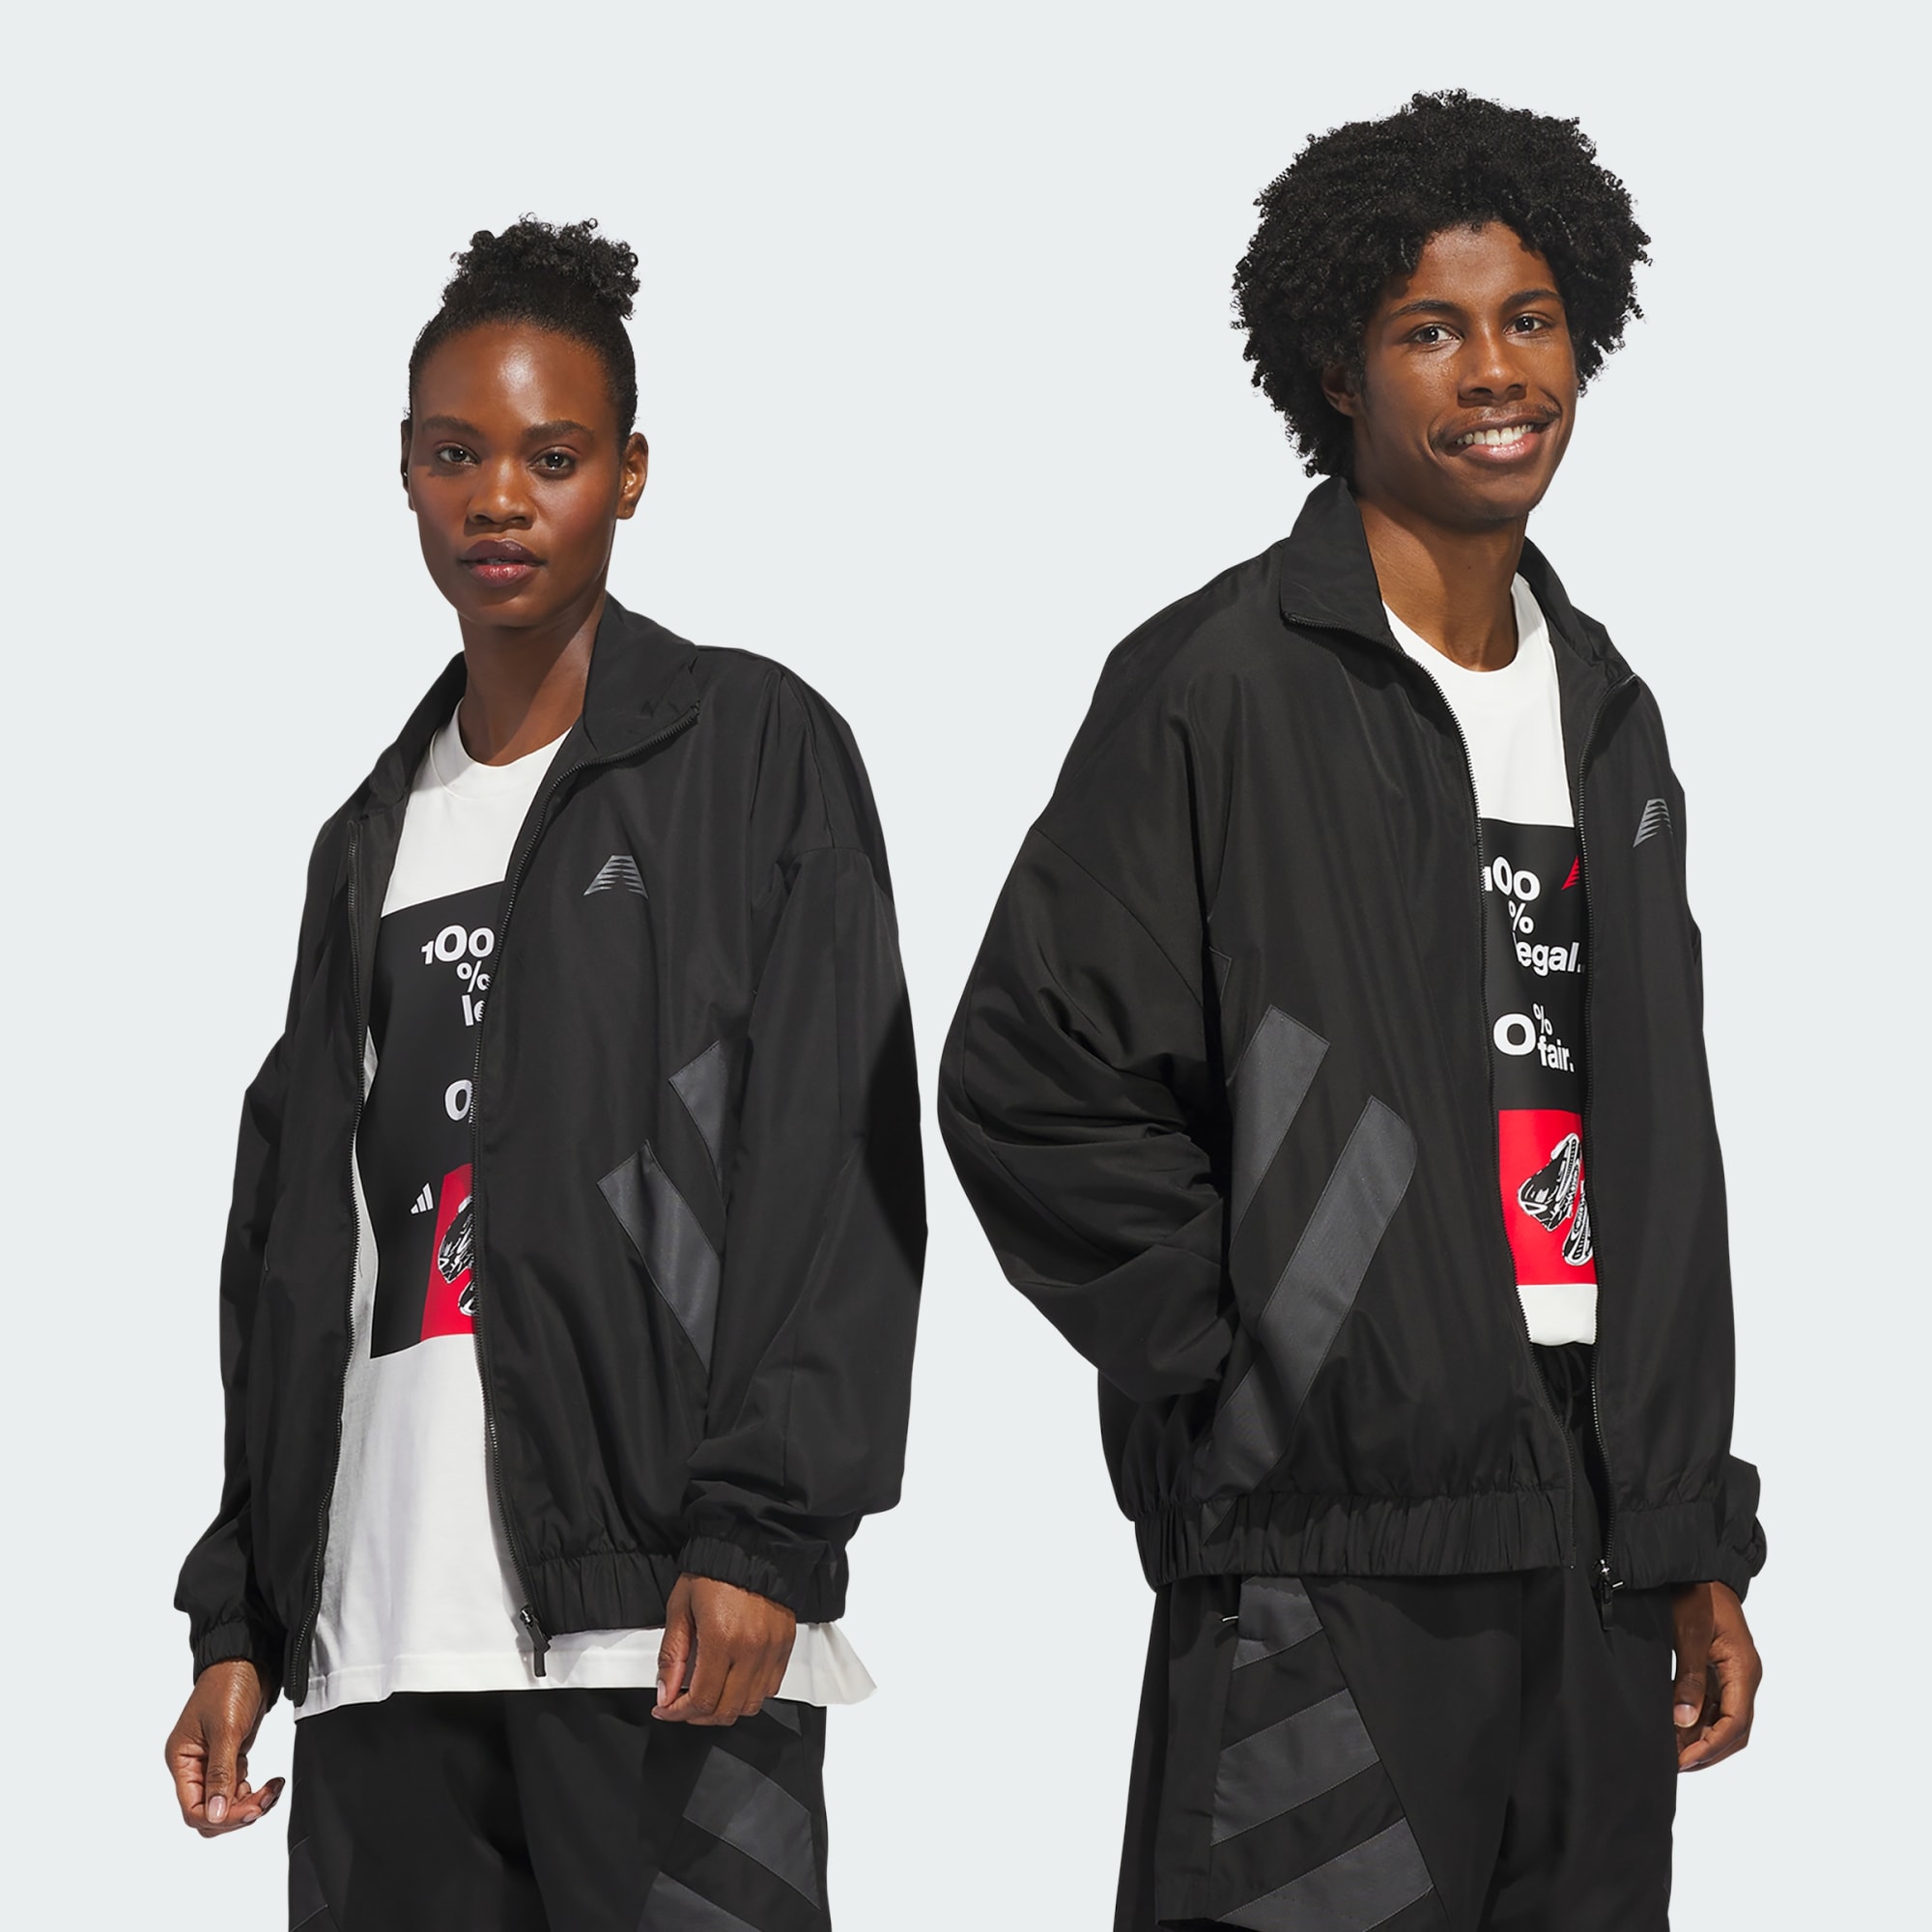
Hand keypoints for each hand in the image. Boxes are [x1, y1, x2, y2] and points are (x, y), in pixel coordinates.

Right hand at [165, 1659, 282, 1833]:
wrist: (249, 1658)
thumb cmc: (230, 1685)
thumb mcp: (226, 1729)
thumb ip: (220, 1773)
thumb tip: (214, 1815)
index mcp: (182, 1759)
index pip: (193, 1809)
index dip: (221, 1817)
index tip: (251, 1809)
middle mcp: (193, 1764)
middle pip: (209, 1812)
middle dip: (237, 1812)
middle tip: (264, 1800)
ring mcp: (212, 1761)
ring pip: (224, 1802)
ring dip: (249, 1803)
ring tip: (272, 1789)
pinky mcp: (230, 1754)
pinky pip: (236, 1787)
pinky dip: (253, 1791)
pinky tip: (269, 1782)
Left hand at [653, 1574, 795, 1725]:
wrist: (751, 1548)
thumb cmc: (714, 1572)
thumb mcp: (680, 1608)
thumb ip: (672, 1654)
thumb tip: (665, 1692)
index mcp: (722, 1638)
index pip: (701, 1699)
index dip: (677, 1712)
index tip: (665, 1708)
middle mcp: (751, 1649)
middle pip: (726, 1710)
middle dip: (698, 1716)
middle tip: (682, 1706)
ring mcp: (772, 1650)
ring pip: (750, 1705)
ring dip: (725, 1709)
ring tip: (708, 1696)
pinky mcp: (785, 1646)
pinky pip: (771, 1688)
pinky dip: (750, 1695)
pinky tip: (734, 1683)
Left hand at [1671, 1581, 1761, 1771]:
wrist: (1700, 1569)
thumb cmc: (1697, 1595)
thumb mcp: (1690, 1633)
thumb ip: (1689, 1676)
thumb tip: (1684, 1719)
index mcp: (1744, 1669)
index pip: (1735, 1723)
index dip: (1710, 1746)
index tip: (1684, 1761)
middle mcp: (1744, 1677)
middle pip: (1734, 1729)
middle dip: (1707, 1750)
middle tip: (1675, 1765)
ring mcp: (1733, 1675)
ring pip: (1724, 1720)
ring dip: (1701, 1739)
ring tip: (1671, 1752)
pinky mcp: (1720, 1670)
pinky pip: (1714, 1705)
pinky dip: (1697, 1721)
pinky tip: (1675, 1729)